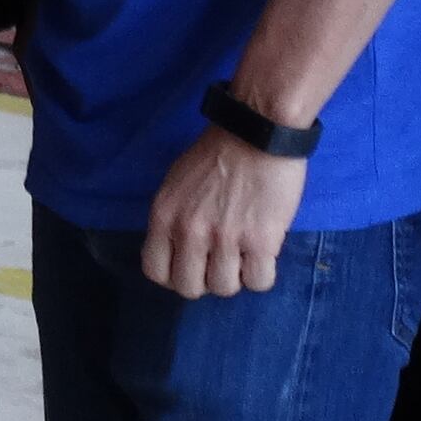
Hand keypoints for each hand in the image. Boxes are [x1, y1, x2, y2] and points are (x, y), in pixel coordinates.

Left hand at [141, 127, 302, 298]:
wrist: (258, 131)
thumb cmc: (219, 152)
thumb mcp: (176, 182)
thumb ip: (173, 217)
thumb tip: (177, 249)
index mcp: (164, 215)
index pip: (155, 271)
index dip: (174, 276)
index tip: (191, 267)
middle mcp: (190, 231)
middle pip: (189, 287)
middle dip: (206, 280)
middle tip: (220, 262)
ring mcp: (225, 238)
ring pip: (225, 288)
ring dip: (237, 277)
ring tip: (245, 255)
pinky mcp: (261, 241)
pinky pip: (259, 281)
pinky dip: (262, 274)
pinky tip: (264, 254)